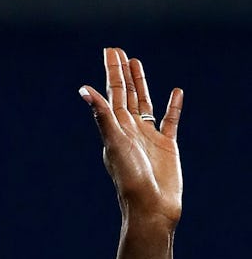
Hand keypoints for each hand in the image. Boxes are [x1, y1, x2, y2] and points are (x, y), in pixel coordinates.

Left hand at [80, 47, 182, 226]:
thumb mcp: (114, 143)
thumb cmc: (130, 179)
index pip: (113, 93)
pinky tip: (176, 92)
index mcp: (116, 129)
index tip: (110, 50)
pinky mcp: (167, 146)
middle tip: (119, 51)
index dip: (112, 71)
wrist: (150, 208)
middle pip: (126, 95)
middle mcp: (131, 131)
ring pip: (145, 104)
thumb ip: (102, 116)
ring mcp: (148, 138)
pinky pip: (170, 121)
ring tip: (137, 64)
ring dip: (141, 84)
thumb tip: (83, 90)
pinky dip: (172, 106)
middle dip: (123, 73)